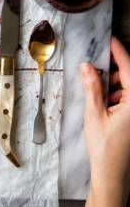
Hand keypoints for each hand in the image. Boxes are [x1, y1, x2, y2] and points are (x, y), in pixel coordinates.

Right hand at [80, 37, 129, 206]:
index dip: (119, 53)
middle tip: (94, 69)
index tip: (111, 41)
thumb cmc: (105, 147)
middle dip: (113, 72)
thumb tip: (87, 67)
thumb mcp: (94, 113)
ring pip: (127, 88)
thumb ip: (92, 87)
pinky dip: (114, 96)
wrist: (110, 171)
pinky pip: (126, 99)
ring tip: (96, 91)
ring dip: (112, 85)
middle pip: (129, 78)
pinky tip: (102, 102)